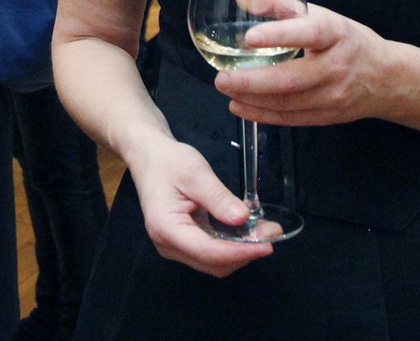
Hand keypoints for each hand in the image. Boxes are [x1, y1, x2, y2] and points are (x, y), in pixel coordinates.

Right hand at [125, 136, 273, 276]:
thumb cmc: (169, 162)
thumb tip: (243, 219)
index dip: (241, 251)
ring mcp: (174, 246)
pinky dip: (231, 246)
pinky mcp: (182, 243)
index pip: (208, 251)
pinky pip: (210, 253)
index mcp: (166, 228)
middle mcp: (168, 244)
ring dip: (240, 250)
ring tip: (263, 231)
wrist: (149, 156)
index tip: (267, 244)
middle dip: (244, 252)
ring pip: (213, 262)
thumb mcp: (196, 173)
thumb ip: (218, 198)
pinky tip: (246, 231)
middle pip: (213, 263)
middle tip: (270, 233)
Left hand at [213, 0, 396, 127]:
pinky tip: (239, 106)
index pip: (309, 33)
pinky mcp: (328, 116)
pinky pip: (291, 118)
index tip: (250, 37)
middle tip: (222, 78)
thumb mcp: (320, 14)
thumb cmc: (346, 40)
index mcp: (336, 34)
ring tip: (226, 89)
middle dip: (253, 81)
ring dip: (252, 99)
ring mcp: (334, 95)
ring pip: (288, 103)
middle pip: (292, 79)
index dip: (279, 35)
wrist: (386, 77)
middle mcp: (336, 67)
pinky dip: (262, 115)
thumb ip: (280, 5)